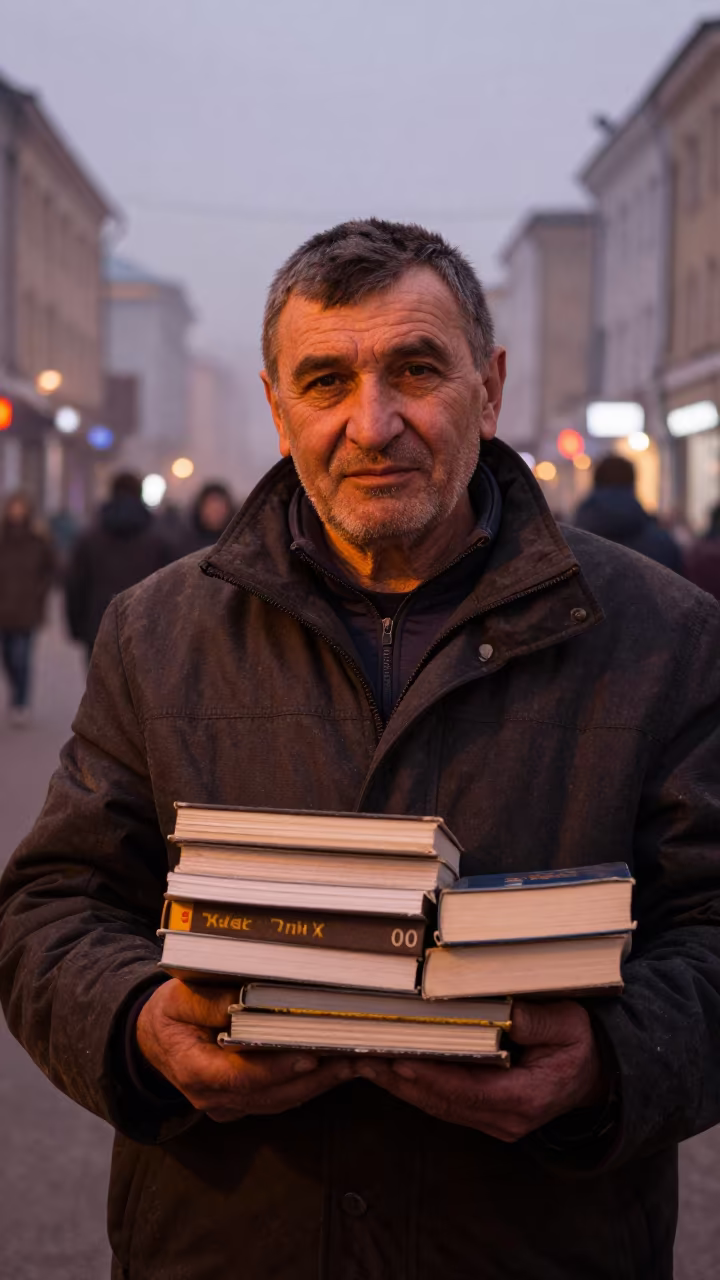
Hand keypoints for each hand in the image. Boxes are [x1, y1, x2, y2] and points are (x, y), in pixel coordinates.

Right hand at [136, 979, 352, 1121]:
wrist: (152, 1041)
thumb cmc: (169, 1013)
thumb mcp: (178, 998)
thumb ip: (209, 1001)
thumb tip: (243, 998)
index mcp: (194, 1070)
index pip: (241, 1076)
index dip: (277, 1068)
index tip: (310, 1055)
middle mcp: (214, 1097)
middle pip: (271, 1094)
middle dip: (314, 1078)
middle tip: (352, 1056)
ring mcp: (230, 1105)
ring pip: (281, 1101)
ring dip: (320, 1084)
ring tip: (355, 1060)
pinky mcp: (244, 1103)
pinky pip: (280, 1099)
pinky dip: (309, 1085)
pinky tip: (335, 1067)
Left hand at [354, 1000, 608, 1141]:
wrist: (596, 1076)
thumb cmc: (580, 1044)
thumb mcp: (569, 1024)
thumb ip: (537, 1020)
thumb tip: (506, 1010)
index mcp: (524, 1099)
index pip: (467, 1090)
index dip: (430, 1076)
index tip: (399, 1059)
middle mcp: (505, 1119)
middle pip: (442, 1102)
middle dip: (400, 1080)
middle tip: (363, 1056)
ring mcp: (494, 1122)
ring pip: (437, 1106)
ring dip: (399, 1085)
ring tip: (365, 1060)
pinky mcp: (484, 1115)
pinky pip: (443, 1104)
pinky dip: (414, 1086)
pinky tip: (390, 1068)